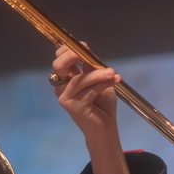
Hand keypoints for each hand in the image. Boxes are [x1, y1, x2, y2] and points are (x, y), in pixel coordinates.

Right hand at [50, 44, 132, 173]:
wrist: (106, 128)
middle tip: (86, 51)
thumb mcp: (98, 81)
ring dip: (98, 74)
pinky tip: (114, 81)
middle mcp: (61, 88)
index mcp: (66, 79)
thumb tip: (85, 49)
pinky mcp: (73, 107)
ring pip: (80, 79)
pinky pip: (89, 91)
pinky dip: (103, 84)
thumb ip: (91, 68)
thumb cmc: (102, 105)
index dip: (69, 49)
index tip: (84, 45)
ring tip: (112, 73)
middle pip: (59, 66)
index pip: (59, 59)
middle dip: (71, 56)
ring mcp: (65, 98)